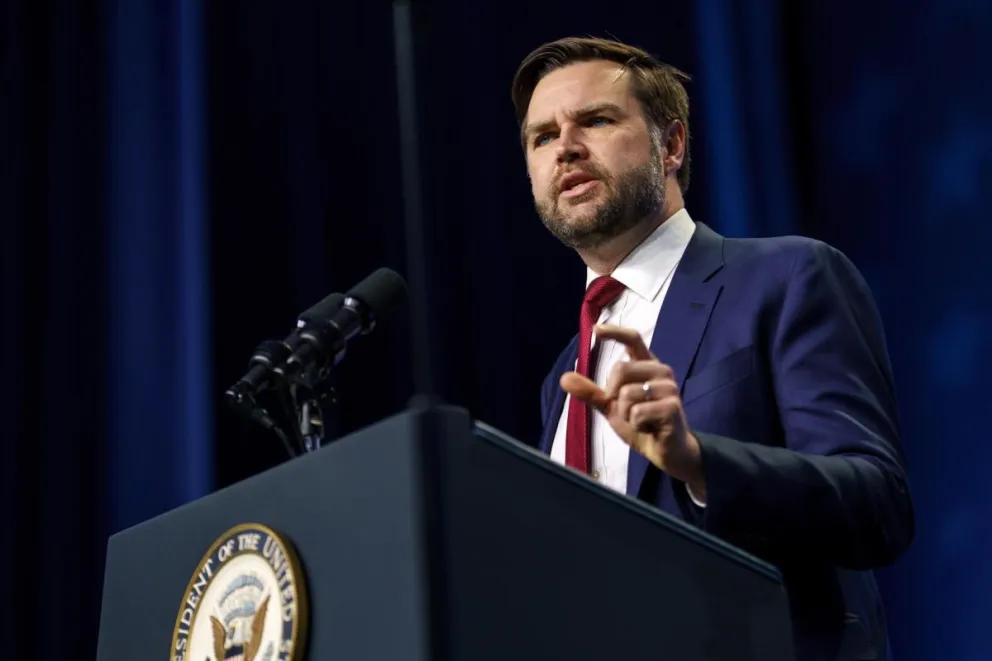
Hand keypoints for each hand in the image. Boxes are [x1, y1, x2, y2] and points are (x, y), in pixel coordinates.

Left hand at [560, 324, 705, 498]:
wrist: (666, 451)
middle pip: (621, 368)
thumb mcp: (611, 407)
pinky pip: (637, 412)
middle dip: (612, 393)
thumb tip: (564, 378)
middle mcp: (660, 372)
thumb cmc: (642, 423)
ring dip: (626, 414)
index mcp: (646, 366)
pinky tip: (649, 428)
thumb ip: (591, 392)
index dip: (615, 332)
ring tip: (641, 420)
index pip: (633, 339)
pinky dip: (636, 424)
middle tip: (627, 410)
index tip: (597, 330)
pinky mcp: (672, 407)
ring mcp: (669, 388)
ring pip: (627, 393)